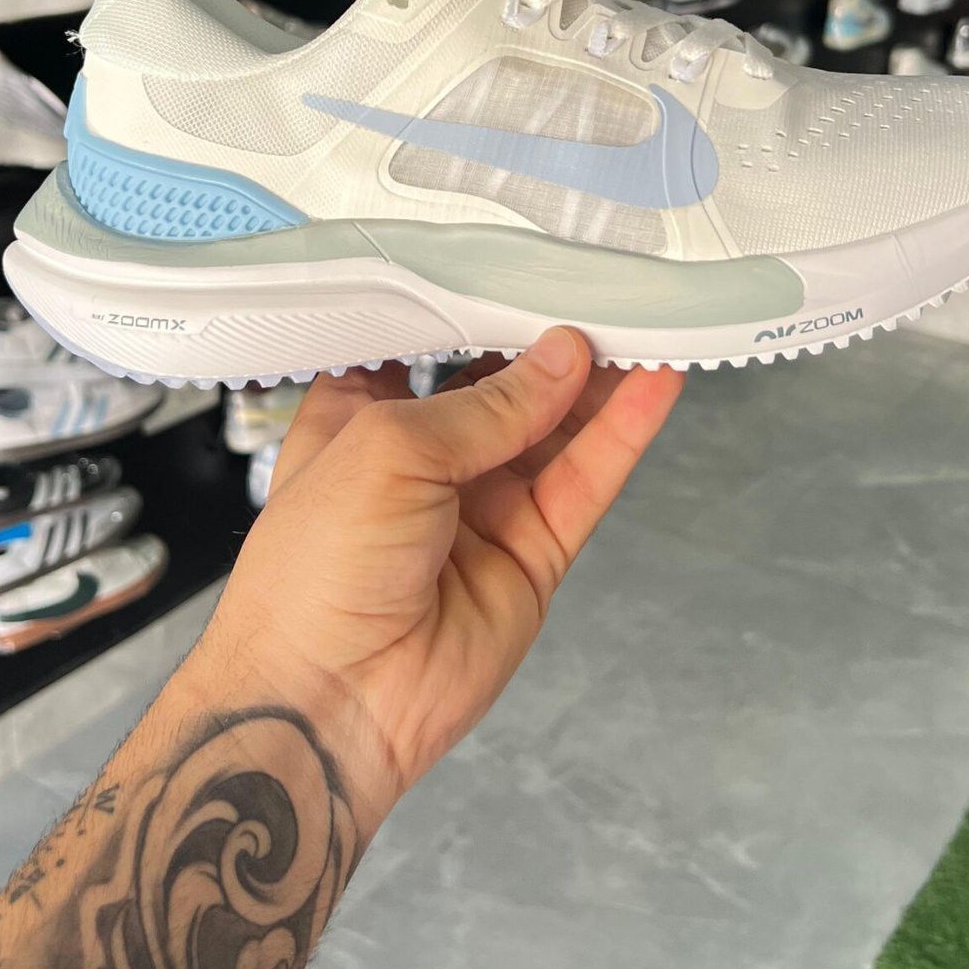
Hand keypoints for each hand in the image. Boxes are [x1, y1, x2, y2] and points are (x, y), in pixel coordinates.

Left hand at [206, 329, 682, 829]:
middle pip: (505, 387)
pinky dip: (622, 435)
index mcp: (361, 420)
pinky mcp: (531, 558)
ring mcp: (481, 511)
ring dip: (602, 382)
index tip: (531, 267)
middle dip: (553, 343)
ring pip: (557, 432)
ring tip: (650, 322)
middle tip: (611, 290)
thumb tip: (562, 357)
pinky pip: (585, 484)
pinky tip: (655, 385)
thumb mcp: (386, 448)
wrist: (325, 701)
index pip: (430, 347)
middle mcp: (424, 462)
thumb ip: (484, 403)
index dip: (479, 310)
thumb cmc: (313, 572)